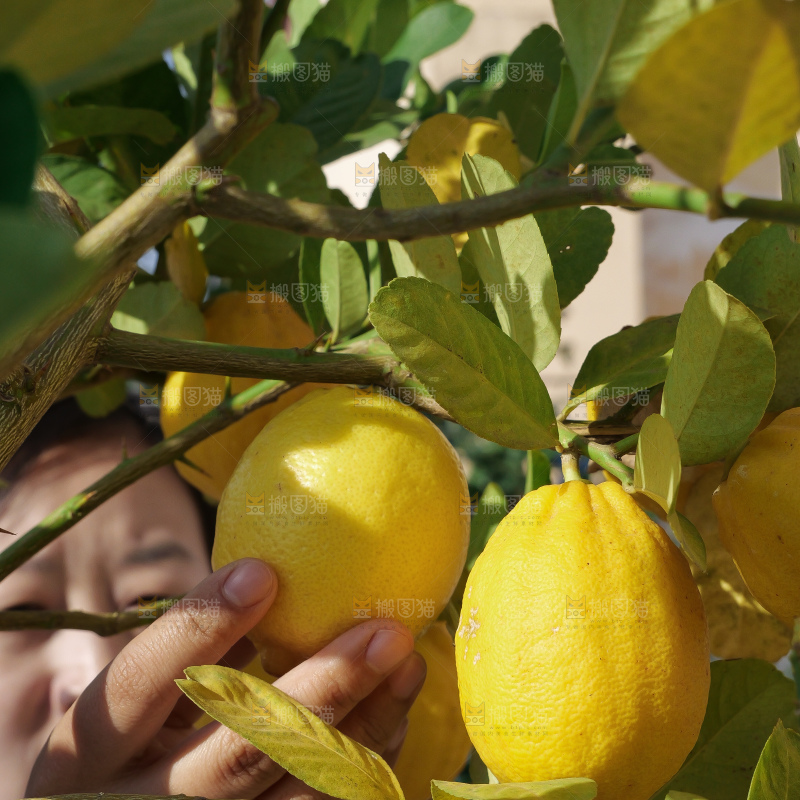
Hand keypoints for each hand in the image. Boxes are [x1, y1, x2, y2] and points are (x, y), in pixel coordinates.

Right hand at [26, 558, 426, 798]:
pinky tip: (393, 714)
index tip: (264, 571)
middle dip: (324, 687)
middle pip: (239, 752)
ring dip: (367, 727)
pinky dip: (367, 765)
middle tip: (386, 631)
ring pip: (298, 793)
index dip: (198, 628)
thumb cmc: (136, 750)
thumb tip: (274, 575)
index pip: (135, 687)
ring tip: (407, 666)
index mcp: (87, 756)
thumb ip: (195, 652)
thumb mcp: (142, 705)